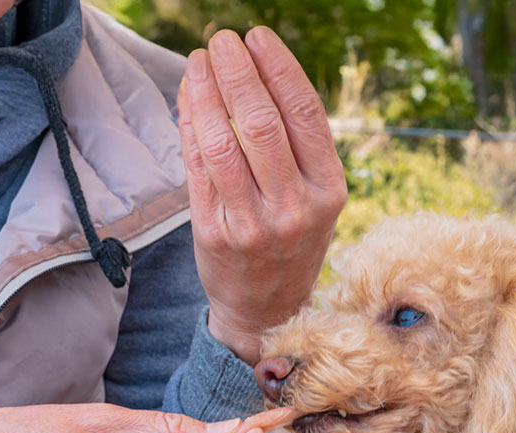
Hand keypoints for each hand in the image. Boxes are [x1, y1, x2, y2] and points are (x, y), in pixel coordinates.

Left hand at [180, 27, 346, 362]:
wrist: (268, 312)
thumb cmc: (291, 244)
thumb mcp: (315, 200)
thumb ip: (297, 148)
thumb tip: (258, 76)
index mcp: (329, 191)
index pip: (304, 114)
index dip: (278, 68)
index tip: (257, 37)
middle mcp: (295, 208)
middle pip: (262, 123)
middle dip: (238, 72)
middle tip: (221, 40)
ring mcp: (254, 224)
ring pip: (224, 143)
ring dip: (207, 93)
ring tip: (198, 61)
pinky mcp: (215, 234)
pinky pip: (198, 169)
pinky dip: (190, 128)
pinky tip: (187, 100)